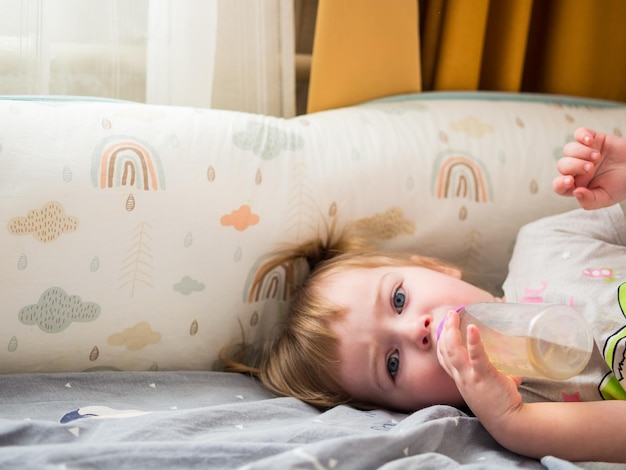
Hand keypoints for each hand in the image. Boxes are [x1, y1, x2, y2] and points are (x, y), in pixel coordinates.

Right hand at [436, 311, 522, 429]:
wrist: (509, 423)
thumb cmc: (501, 405)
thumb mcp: (491, 389)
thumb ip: (499, 378)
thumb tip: (515, 370)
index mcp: (461, 379)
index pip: (444, 358)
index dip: (441, 342)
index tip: (444, 328)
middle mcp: (461, 377)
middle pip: (444, 351)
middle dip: (444, 330)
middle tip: (450, 315)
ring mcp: (470, 377)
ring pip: (452, 351)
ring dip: (451, 331)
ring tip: (454, 316)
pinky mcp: (484, 376)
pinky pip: (475, 357)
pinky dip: (473, 342)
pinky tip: (473, 328)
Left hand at [553, 127, 625, 208]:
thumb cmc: (621, 185)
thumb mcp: (606, 198)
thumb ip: (589, 200)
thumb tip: (575, 192)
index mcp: (577, 185)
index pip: (559, 185)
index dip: (560, 183)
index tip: (570, 181)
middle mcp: (576, 169)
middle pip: (562, 165)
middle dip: (574, 166)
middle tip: (590, 168)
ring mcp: (583, 153)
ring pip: (569, 149)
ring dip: (580, 152)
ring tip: (597, 157)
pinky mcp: (593, 139)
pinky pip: (579, 133)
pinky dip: (582, 135)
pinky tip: (590, 141)